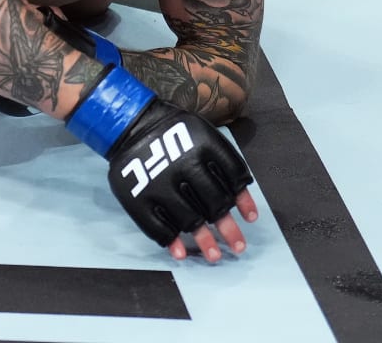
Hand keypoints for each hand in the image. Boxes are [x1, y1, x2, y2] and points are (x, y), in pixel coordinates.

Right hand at [67, 65, 256, 254]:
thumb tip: (240, 196)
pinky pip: (158, 226)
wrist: (131, 126)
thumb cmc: (174, 133)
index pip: (232, 178)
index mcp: (203, 146)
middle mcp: (183, 165)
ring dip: (204, 241)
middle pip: (214, 204)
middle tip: (238, 246)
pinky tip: (181, 252)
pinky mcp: (138, 198)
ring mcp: (160, 183)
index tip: (250, 219)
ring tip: (214, 256)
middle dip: (228, 229)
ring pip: (189, 219)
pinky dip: (171, 241)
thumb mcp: (204, 134)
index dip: (244, 201)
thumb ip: (223, 161)